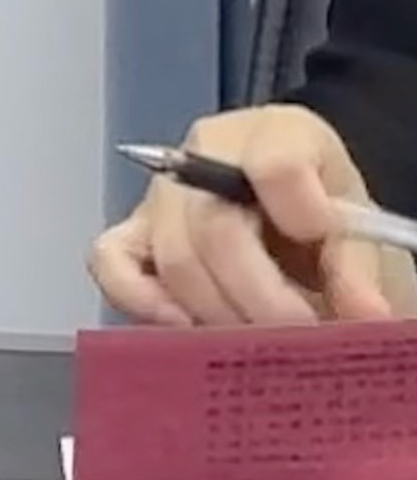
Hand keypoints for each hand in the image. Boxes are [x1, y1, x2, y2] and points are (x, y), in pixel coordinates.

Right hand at [92, 105, 400, 325]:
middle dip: (261, 297)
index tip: (327, 252)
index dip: (302, 216)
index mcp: (276, 134)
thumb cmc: (335, 225)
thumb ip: (361, 268)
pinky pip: (111, 264)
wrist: (306, 228)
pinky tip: (188, 330)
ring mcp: (160, 194)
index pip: (275, 164)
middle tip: (301, 337)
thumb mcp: (367, 237)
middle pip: (214, 226)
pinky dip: (143, 302)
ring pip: (172, 258)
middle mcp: (205, 154)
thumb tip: (366, 315)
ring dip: (221, 315)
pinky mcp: (131, 236)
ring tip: (264, 345)